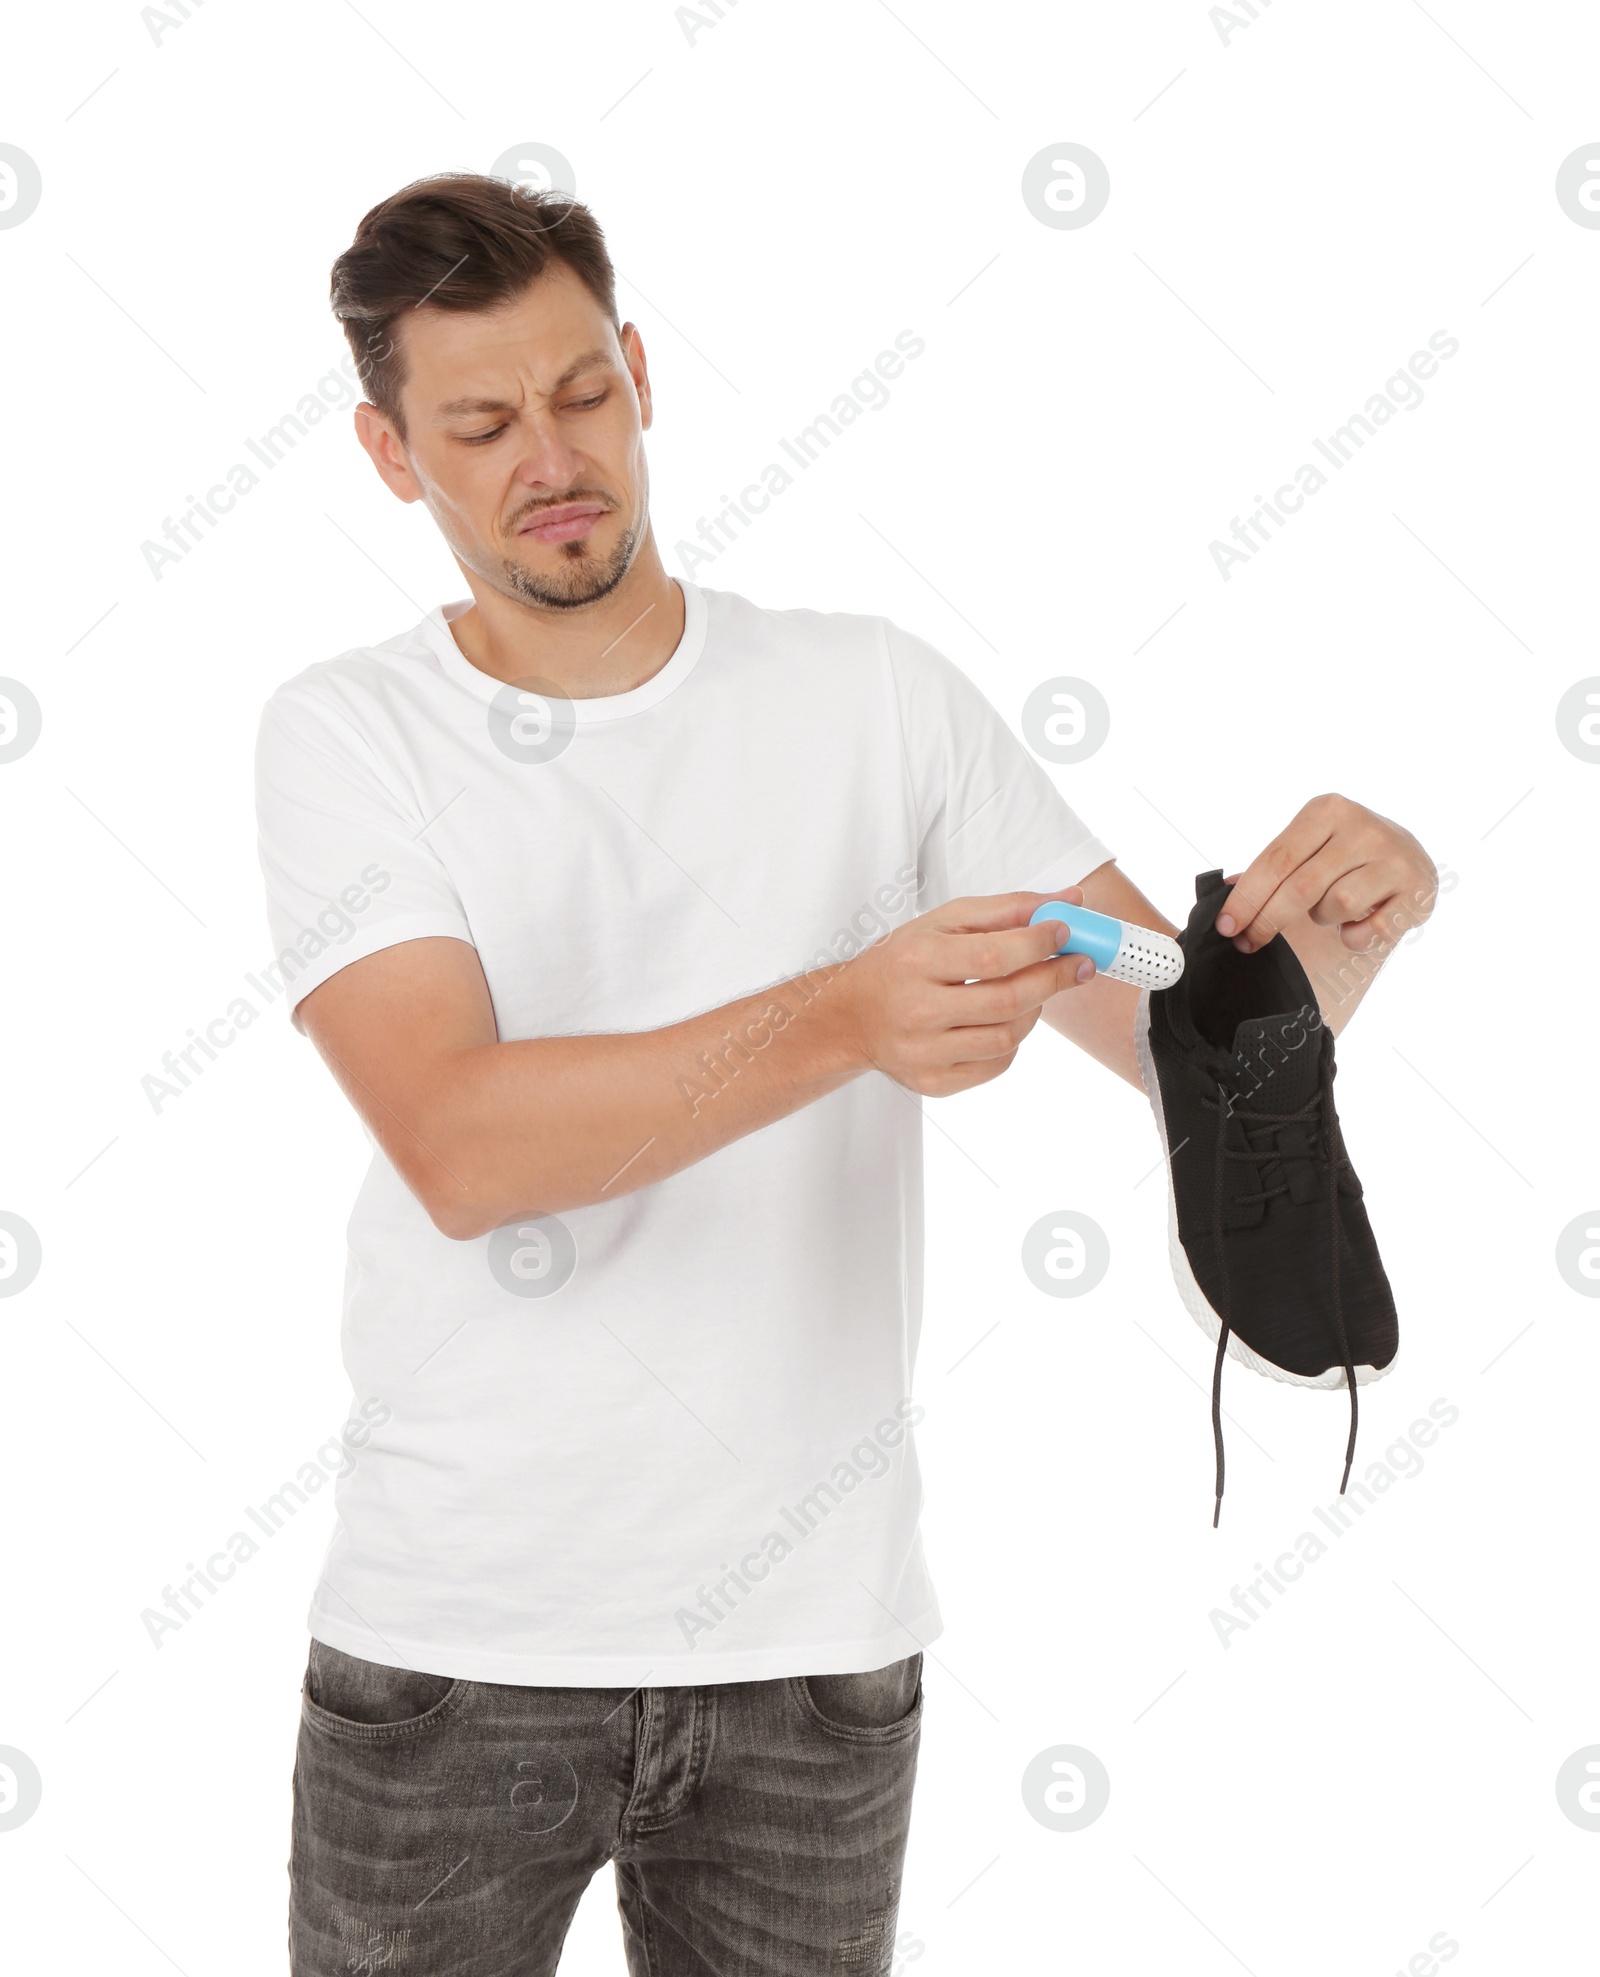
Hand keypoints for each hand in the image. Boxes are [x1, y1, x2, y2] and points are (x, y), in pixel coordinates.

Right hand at [836, 886, 1096, 1095]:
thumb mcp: (942, 923)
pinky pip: (996, 1064)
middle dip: (1054, 978)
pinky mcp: (934, 1082)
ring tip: (1036, 990)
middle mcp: (917, 1011)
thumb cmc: (901, 962)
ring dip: (1035, 1010)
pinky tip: (1005, 1019)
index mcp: (915, 962)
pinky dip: (1013, 1039)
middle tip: (1079, 964)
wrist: (851, 1017)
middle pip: (1007, 1000)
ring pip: (1007, 1037)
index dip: (1038, 944)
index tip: (1065, 932)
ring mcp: (924, 1053)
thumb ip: (1006, 909)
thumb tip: (1068, 902)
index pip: (992, 956)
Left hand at [1216, 794, 1437, 954]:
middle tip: (1249, 942)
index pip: (1276, 860)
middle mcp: (1363, 828)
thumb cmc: (1343, 857)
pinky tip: (1355, 926)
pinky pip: (1369, 931)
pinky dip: (1353, 938)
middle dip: (1267, 921)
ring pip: (1335, 907)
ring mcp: (1395, 858)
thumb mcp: (1307, 848)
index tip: (1225, 926)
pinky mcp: (1418, 890)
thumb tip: (1224, 892)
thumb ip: (1271, 867)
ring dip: (1320, 919)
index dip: (1246, 898)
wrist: (1409, 859)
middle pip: (1301, 887)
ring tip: (1328, 910)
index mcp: (1327, 810)